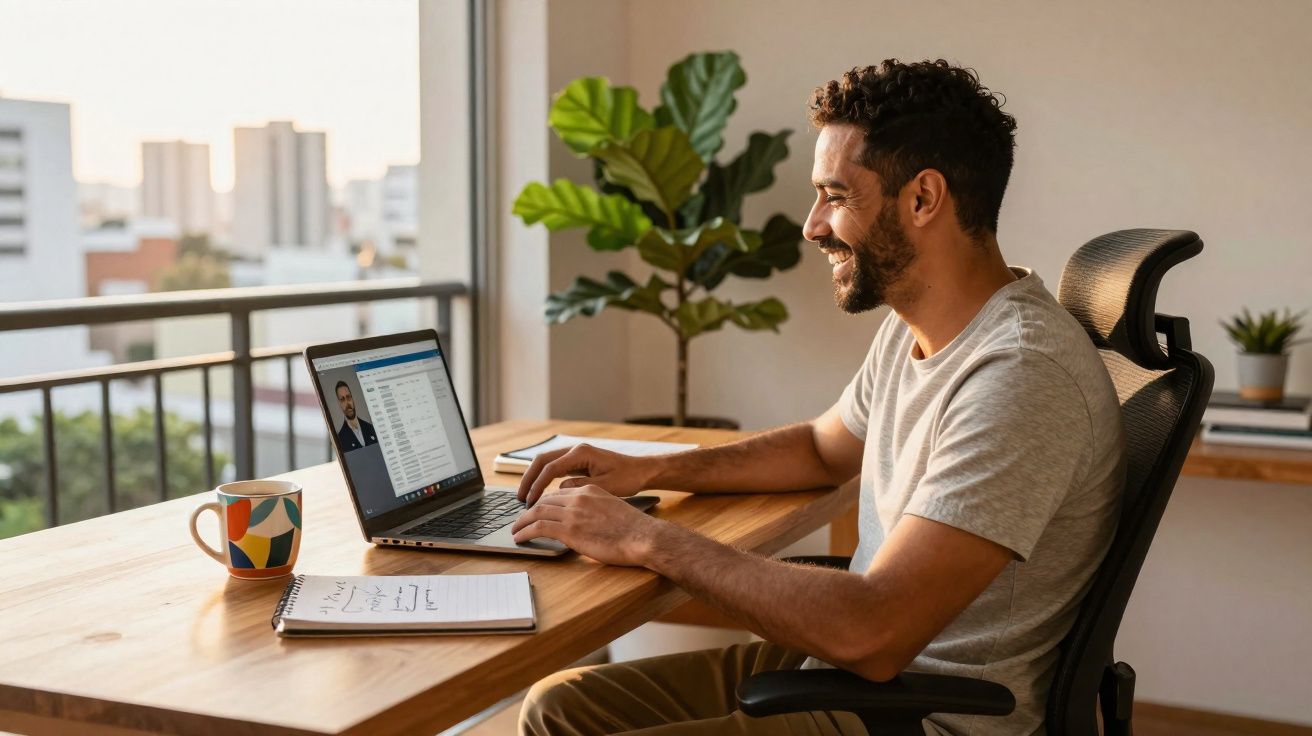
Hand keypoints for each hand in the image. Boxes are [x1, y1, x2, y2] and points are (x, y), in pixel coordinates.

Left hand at [510, 485, 665, 565]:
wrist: (643, 537)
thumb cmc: (634, 529)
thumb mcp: (612, 509)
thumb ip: (595, 511)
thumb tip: (585, 523)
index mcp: (589, 490)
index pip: (558, 494)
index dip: (544, 503)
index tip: (536, 512)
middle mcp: (579, 497)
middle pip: (544, 500)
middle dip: (528, 511)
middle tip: (519, 521)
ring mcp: (573, 513)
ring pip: (536, 512)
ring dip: (521, 522)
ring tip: (515, 531)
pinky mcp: (570, 530)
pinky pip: (538, 527)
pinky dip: (525, 532)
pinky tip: (519, 538)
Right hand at [516, 443, 658, 506]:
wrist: (641, 471)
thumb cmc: (627, 478)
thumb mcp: (605, 486)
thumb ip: (581, 487)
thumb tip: (559, 490)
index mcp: (581, 453)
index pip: (550, 468)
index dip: (538, 485)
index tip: (530, 501)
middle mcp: (575, 451)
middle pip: (542, 461)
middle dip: (528, 479)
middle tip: (519, 498)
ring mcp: (575, 455)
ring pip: (546, 463)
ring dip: (534, 478)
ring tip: (525, 498)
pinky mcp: (577, 463)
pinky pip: (554, 469)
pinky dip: (544, 479)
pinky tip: (539, 494)